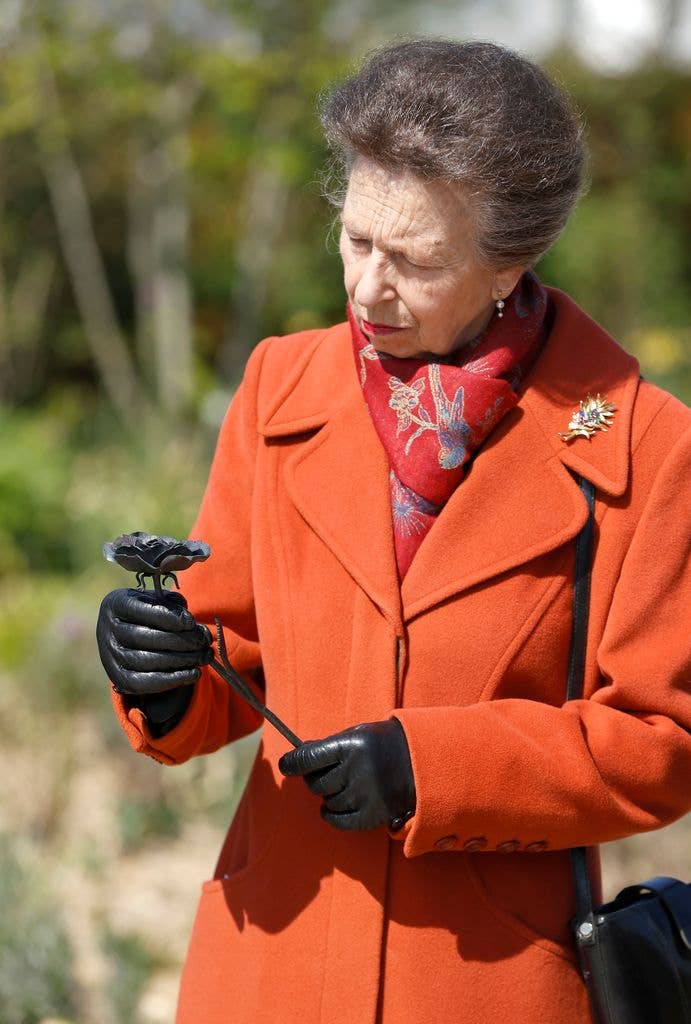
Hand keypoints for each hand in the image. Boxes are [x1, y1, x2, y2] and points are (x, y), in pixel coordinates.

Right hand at [96, 588, 212, 696]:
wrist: (127, 633)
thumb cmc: (148, 611)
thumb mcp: (157, 599)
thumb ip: (172, 604)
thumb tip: (187, 621)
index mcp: (115, 603)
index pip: (142, 610)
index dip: (169, 617)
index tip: (191, 622)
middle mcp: (107, 630)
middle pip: (146, 638)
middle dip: (180, 640)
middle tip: (203, 641)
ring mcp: (109, 655)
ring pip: (147, 661)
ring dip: (180, 661)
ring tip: (203, 656)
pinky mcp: (117, 678)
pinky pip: (144, 683)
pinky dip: (172, 680)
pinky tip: (193, 674)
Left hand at [278, 719, 415, 831]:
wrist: (424, 761)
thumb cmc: (383, 744)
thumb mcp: (358, 734)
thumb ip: (328, 747)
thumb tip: (295, 757)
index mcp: (351, 745)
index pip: (308, 758)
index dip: (292, 763)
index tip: (287, 765)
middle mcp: (357, 770)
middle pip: (315, 783)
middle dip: (314, 779)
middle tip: (323, 774)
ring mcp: (366, 794)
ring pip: (327, 802)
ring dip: (328, 795)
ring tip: (343, 785)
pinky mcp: (373, 814)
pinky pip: (339, 821)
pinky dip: (332, 815)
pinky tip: (333, 808)